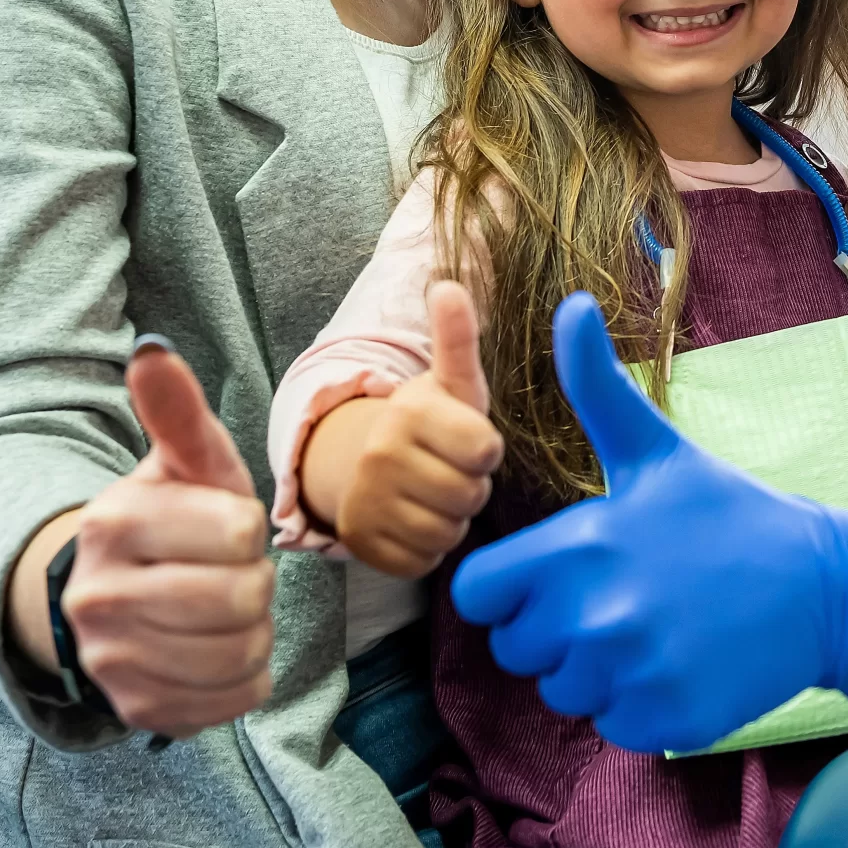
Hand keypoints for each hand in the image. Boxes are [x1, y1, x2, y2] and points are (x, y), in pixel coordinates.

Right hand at [59, 337, 277, 737]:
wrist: (109, 596)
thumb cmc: (172, 519)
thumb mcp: (182, 464)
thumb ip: (176, 412)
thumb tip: (152, 350)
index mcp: (115, 522)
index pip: (239, 532)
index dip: (248, 530)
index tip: (224, 528)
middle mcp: (99, 597)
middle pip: (243, 600)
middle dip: (254, 584)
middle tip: (228, 573)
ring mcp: (112, 661)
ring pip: (242, 654)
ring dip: (254, 632)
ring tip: (224, 610)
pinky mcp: (136, 709)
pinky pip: (234, 700)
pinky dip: (245, 676)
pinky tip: (218, 650)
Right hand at [321, 281, 503, 577]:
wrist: (364, 459)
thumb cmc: (431, 421)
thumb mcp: (451, 381)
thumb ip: (457, 339)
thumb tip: (449, 285)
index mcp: (408, 412)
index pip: (486, 450)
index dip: (485, 449)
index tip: (468, 439)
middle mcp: (378, 456)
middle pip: (470, 496)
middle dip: (470, 486)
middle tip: (448, 468)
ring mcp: (365, 503)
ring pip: (448, 533)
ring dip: (451, 519)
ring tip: (431, 492)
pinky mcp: (361, 544)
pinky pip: (423, 561)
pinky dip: (426, 547)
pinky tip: (413, 520)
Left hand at [450, 293, 847, 754]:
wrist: (820, 586)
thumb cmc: (726, 512)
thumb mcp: (657, 448)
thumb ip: (597, 386)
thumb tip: (570, 304)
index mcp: (581, 544)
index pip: (478, 594)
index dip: (508, 587)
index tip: (554, 573)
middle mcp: (598, 614)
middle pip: (517, 648)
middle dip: (554, 628)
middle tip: (619, 596)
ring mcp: (633, 671)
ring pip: (563, 690)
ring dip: (596, 669)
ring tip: (653, 626)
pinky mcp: (665, 719)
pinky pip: (610, 724)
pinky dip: (637, 704)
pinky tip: (679, 661)